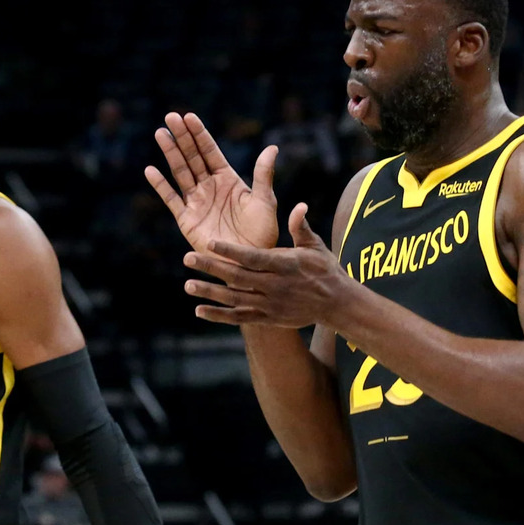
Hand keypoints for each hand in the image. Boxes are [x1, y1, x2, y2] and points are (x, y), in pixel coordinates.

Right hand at [145, 112, 279, 254]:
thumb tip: (272, 147)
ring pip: (180, 172)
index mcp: (228, 179)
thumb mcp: (265, 201)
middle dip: (182, 137)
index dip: (200, 134)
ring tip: (160, 133)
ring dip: (170, 153)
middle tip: (170, 116)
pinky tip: (150, 170)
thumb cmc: (261, 233)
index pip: (210, 151)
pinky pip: (171, 199)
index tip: (189, 116)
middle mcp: (210, 187)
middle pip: (192, 157)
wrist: (249, 261)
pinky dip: (161, 185)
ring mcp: (197, 202)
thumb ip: (263, 175)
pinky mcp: (187, 219)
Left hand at [183, 204, 351, 328]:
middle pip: (238, 277)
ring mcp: (271, 304)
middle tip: (187, 258)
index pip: (253, 257)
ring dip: (210, 293)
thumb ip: (301, 227)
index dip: (230, 251)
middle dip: (212, 267)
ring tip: (188, 285)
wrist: (336, 304)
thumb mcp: (315, 246)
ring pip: (235, 299)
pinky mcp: (268, 318)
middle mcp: (275, 285)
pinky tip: (199, 311)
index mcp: (285, 264)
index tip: (210, 242)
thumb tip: (299, 206)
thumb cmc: (324, 269)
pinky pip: (240, 318)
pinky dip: (219, 316)